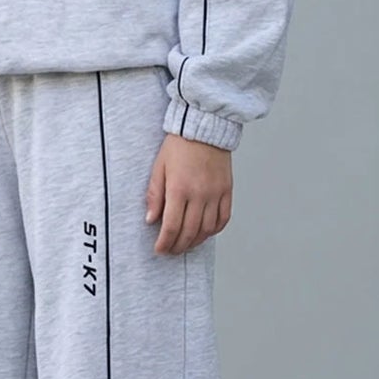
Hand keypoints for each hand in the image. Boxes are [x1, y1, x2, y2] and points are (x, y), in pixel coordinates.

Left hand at [146, 132, 231, 254]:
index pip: (171, 226)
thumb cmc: (179, 145)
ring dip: (195, 241)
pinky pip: (223, 218)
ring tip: (186, 244)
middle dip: (178, 246)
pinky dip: (214, 230)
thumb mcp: (159, 167)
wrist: (204, 127)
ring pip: (207, 229)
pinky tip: (205, 232)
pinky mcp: (227, 190)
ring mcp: (215, 194)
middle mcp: (199, 194)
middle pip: (189, 232)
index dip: (164, 243)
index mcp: (179, 189)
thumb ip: (154, 195)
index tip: (159, 249)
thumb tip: (150, 219)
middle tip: (171, 250)